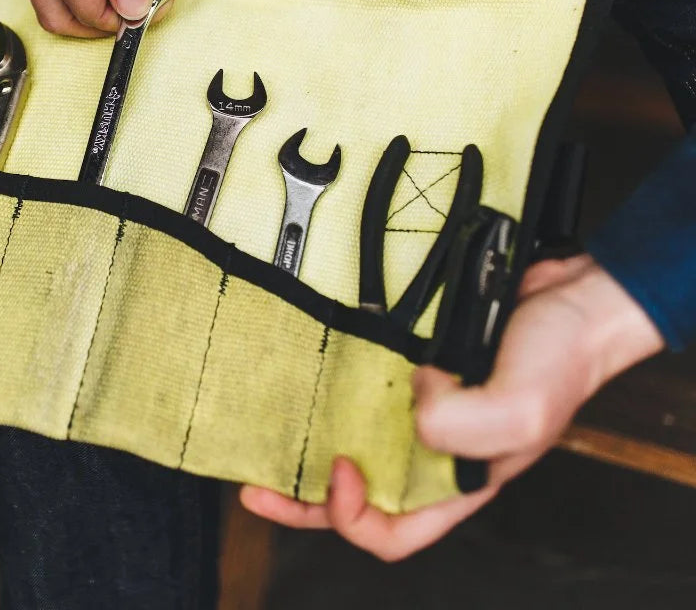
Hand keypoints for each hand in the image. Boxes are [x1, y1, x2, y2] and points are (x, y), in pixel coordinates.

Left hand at [240, 254, 663, 559]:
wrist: (570, 296)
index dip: (350, 516)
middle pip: (354, 493)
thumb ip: (461, 428)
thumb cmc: (561, 360)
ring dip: (310, 438)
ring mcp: (419, 405)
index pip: (389, 531)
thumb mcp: (520, 410)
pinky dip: (336, 381)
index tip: (336, 469)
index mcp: (456, 482)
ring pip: (351, 436)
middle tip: (256, 479)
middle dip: (300, 495)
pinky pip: (363, 382)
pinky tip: (312, 369)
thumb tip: (408, 406)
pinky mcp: (411, 364)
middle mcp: (431, 450)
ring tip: (269, 428)